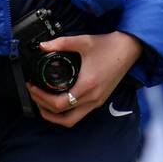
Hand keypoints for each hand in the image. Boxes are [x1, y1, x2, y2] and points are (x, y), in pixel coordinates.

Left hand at [27, 31, 142, 127]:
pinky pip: (80, 114)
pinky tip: (59, 100)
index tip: (32, 87)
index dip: (41, 98)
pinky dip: (66, 112)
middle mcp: (92, 98)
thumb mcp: (83, 41)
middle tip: (34, 94)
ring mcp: (97, 101)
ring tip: (43, 103)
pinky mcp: (100, 99)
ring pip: (72, 120)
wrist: (130, 48)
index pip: (58, 104)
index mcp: (87, 86)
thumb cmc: (110, 46)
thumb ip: (61, 43)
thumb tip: (43, 46)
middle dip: (44, 109)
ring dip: (55, 116)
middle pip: (63, 118)